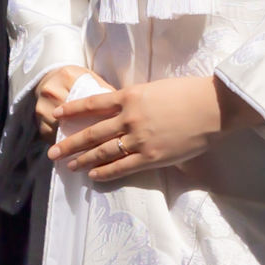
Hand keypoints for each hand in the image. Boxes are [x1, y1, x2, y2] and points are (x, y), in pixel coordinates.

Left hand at [44, 71, 243, 184]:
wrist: (212, 107)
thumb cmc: (189, 93)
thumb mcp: (156, 89)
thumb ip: (137, 99)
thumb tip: (122, 108)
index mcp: (129, 96)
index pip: (93, 104)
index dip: (73, 111)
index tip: (58, 115)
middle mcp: (128, 118)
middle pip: (91, 132)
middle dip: (69, 143)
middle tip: (53, 152)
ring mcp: (138, 139)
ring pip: (102, 151)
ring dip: (83, 160)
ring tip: (68, 166)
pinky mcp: (150, 157)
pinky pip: (121, 166)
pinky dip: (105, 171)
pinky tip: (93, 175)